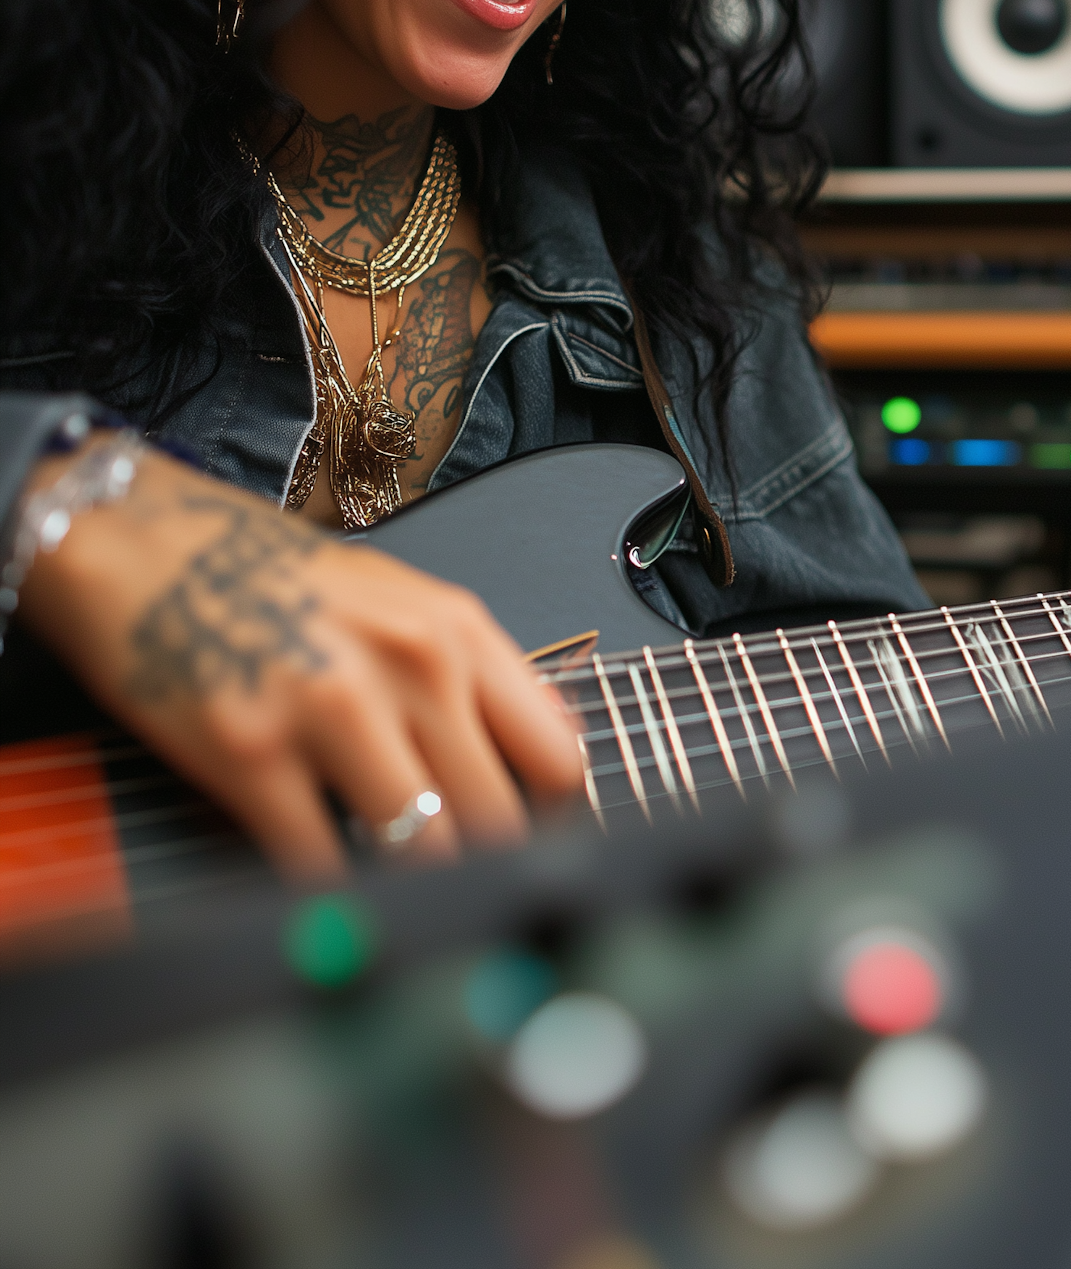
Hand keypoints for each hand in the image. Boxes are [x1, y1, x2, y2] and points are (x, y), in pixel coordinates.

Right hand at [18, 443, 583, 877]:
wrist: (146, 547)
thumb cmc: (276, 581)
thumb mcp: (402, 603)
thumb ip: (475, 679)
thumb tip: (551, 762)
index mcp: (455, 631)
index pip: (555, 758)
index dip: (553, 822)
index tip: (534, 848)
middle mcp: (409, 665)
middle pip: (497, 819)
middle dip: (483, 867)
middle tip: (463, 888)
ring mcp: (331, 710)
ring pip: (422, 852)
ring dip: (411, 887)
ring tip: (397, 892)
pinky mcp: (251, 755)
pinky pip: (320, 864)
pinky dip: (328, 892)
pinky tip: (321, 881)